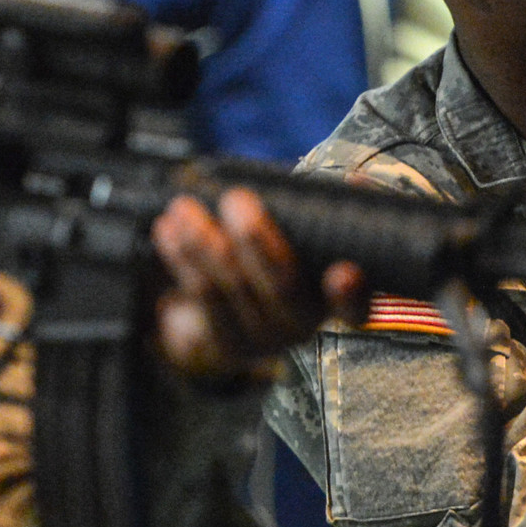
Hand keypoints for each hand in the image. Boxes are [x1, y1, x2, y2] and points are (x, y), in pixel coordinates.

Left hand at [152, 189, 363, 388]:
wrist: (236, 303)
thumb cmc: (281, 251)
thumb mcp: (310, 229)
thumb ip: (329, 210)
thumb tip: (357, 183)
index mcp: (337, 299)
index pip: (356, 305)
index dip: (352, 294)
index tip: (343, 272)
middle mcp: (305, 325)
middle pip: (282, 289)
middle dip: (256, 241)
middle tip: (236, 200)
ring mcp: (264, 339)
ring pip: (232, 291)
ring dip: (204, 245)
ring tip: (184, 208)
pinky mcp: (225, 343)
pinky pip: (201, 298)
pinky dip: (183, 259)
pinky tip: (168, 230)